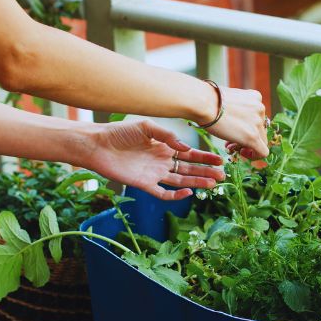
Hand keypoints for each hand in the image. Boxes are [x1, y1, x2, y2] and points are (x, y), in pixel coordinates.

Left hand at [85, 119, 224, 200]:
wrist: (98, 145)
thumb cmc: (119, 132)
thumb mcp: (145, 126)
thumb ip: (166, 135)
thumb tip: (185, 147)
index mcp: (164, 146)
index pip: (189, 154)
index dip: (205, 158)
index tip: (220, 160)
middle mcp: (162, 161)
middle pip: (189, 169)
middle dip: (206, 172)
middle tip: (222, 175)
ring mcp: (154, 174)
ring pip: (180, 180)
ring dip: (197, 182)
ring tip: (213, 184)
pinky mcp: (144, 184)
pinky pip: (163, 193)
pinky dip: (176, 194)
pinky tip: (188, 192)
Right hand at [205, 86, 269, 158]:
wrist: (204, 103)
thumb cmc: (208, 100)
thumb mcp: (228, 100)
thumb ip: (236, 108)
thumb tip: (233, 121)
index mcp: (255, 97)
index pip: (257, 117)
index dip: (247, 126)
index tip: (234, 129)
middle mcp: (260, 108)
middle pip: (260, 129)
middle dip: (245, 136)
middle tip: (230, 141)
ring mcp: (258, 123)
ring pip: (261, 141)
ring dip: (246, 145)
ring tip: (230, 146)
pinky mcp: (253, 136)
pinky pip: (263, 152)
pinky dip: (254, 156)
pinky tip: (241, 153)